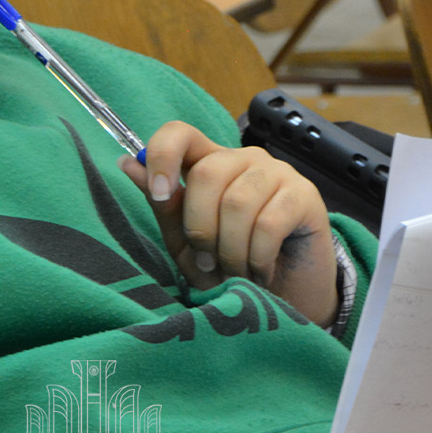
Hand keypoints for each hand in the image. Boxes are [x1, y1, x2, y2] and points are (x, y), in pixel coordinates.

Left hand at [119, 121, 336, 327]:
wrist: (283, 299)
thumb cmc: (229, 268)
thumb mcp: (187, 243)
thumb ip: (164, 205)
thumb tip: (126, 162)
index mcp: (209, 164)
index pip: (180, 133)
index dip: (163, 156)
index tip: (159, 194)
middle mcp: (243, 160)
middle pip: (207, 173)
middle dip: (200, 229)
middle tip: (208, 262)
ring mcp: (277, 173)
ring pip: (237, 202)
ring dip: (230, 251)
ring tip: (236, 272)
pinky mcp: (305, 196)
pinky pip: (269, 223)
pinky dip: (257, 258)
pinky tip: (261, 273)